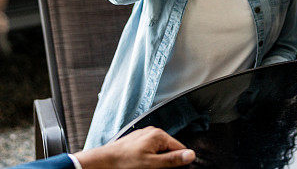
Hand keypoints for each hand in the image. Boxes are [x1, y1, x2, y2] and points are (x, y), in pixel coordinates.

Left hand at [74, 127, 195, 167]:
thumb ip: (172, 159)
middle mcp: (153, 131)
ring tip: (145, 165)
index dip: (177, 160)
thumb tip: (190, 155)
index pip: (180, 148)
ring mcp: (145, 135)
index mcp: (159, 135)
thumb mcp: (152, 164)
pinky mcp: (139, 140)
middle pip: (169, 148)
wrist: (106, 161)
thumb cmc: (126, 163)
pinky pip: (150, 149)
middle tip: (154, 167)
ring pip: (159, 149)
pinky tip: (140, 163)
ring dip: (156, 159)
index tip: (169, 168)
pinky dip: (148, 157)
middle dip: (165, 160)